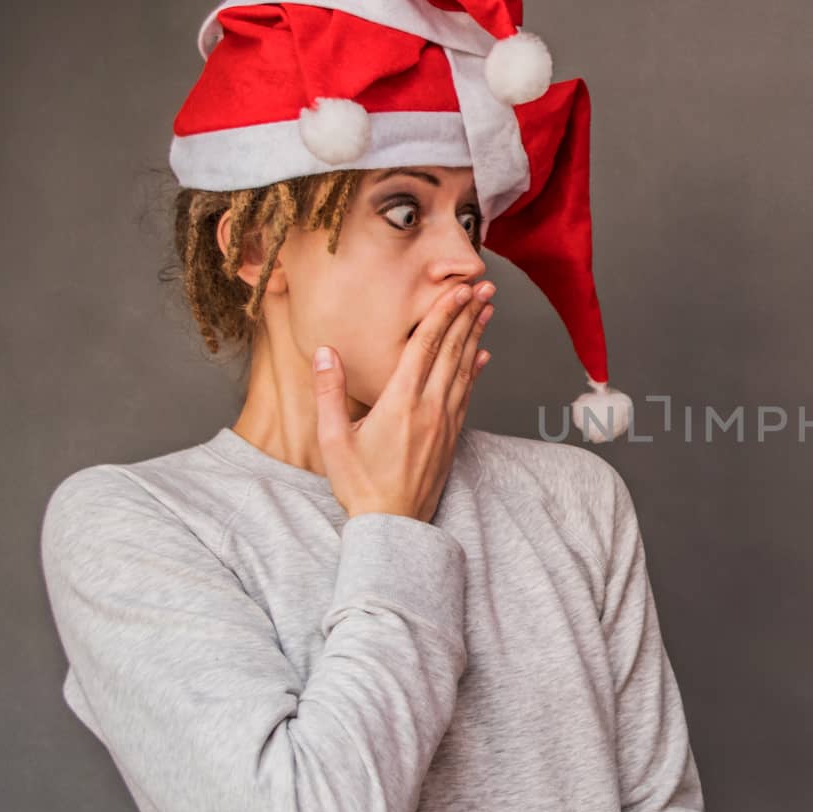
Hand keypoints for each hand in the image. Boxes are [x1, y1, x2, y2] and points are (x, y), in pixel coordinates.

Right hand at [312, 280, 494, 521]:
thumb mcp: (332, 439)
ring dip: (476, 336)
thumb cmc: (359, 484)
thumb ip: (329, 392)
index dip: (443, 314)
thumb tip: (325, 352)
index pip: (426, 347)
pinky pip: (467, 394)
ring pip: (464, 369)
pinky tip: (482, 356)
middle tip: (484, 286)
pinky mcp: (452, 437)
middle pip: (452, 351)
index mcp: (400, 402)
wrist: (394, 524)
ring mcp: (445, 422)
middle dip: (468, 315)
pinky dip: (476, 370)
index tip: (459, 290)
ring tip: (488, 310)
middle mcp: (429, 407)